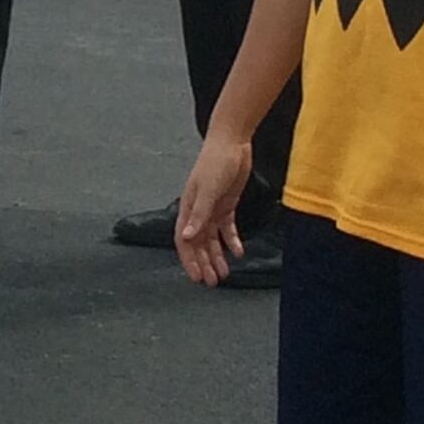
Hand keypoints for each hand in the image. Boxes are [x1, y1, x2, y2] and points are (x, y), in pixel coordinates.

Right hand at [173, 127, 255, 287]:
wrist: (232, 141)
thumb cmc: (216, 161)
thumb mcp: (208, 190)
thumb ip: (199, 214)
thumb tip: (187, 238)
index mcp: (188, 207)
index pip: (184, 240)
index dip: (189, 260)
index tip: (197, 277)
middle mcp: (198, 210)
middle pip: (199, 243)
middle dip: (204, 263)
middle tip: (213, 283)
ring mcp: (213, 207)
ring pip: (213, 239)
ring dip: (217, 256)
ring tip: (225, 274)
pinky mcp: (227, 203)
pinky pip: (227, 228)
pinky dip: (232, 241)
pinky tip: (238, 253)